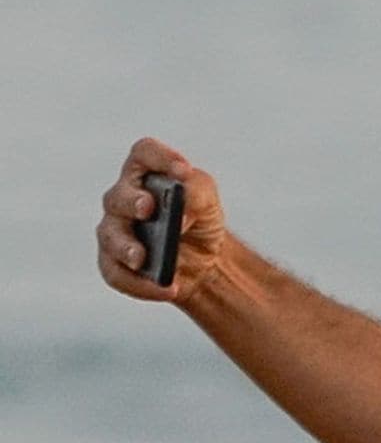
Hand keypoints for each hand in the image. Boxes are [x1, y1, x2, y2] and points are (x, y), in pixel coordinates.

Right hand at [96, 137, 228, 302]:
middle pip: (120, 196)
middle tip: (148, 208)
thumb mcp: (207, 200)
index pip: (145, 153)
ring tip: (143, 259)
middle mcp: (124, 199)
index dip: (160, 158)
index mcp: (146, 173)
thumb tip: (181, 200)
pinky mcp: (115, 264)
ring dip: (126, 247)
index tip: (182, 170)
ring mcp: (115, 232)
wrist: (205, 261)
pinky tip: (167, 288)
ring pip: (111, 237)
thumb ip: (196, 191)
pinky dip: (141, 284)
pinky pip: (117, 274)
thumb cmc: (198, 219)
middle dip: (132, 202)